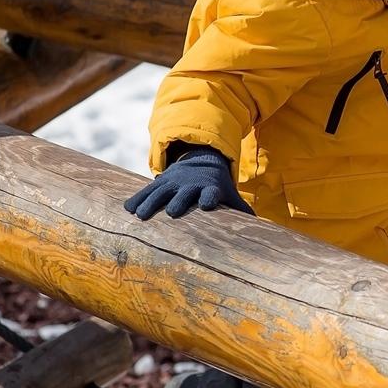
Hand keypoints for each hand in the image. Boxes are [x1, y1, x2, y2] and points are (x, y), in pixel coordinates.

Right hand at [125, 145, 254, 219]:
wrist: (200, 160)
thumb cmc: (217, 186)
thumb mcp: (230, 194)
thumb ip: (242, 211)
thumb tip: (261, 228)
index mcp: (210, 189)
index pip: (212, 193)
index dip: (210, 197)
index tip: (208, 204)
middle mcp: (191, 185)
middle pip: (184, 194)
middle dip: (179, 201)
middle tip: (173, 212)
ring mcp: (174, 182)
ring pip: (161, 192)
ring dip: (151, 203)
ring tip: (139, 215)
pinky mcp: (160, 181)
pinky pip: (146, 190)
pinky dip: (137, 198)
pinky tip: (126, 209)